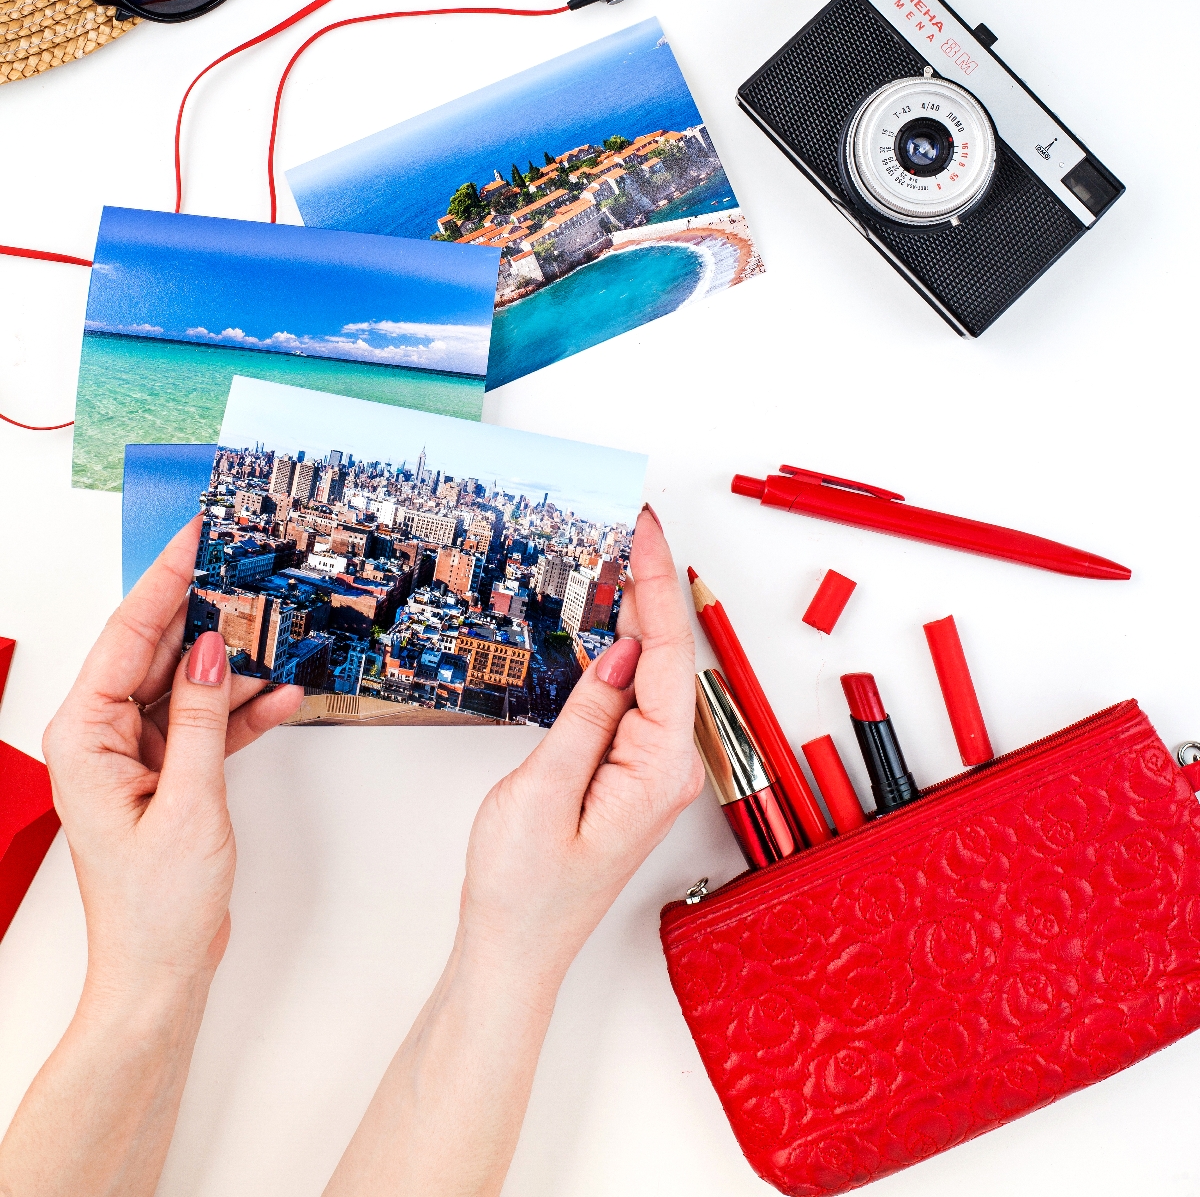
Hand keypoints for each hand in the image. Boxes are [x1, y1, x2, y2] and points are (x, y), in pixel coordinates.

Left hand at [42, 514, 301, 995]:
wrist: (162, 975)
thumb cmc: (154, 907)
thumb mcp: (187, 802)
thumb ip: (201, 717)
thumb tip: (210, 649)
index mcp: (84, 736)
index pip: (128, 635)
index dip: (165, 580)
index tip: (195, 537)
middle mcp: (103, 736)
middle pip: (159, 649)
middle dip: (207, 610)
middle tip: (250, 567)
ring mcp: (138, 753)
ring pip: (189, 681)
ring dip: (236, 662)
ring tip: (281, 626)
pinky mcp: (170, 772)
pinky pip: (208, 720)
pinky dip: (244, 708)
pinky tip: (284, 691)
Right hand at [321, 505, 703, 1196]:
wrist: (512, 954)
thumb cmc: (523, 889)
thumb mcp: (542, 790)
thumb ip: (587, 714)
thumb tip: (618, 648)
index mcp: (659, 767)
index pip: (664, 652)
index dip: (655, 582)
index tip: (645, 529)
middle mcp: (668, 766)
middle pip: (668, 653)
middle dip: (654, 583)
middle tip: (634, 522)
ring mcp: (651, 770)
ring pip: (654, 671)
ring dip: (640, 612)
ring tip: (624, 552)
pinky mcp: (629, 773)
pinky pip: (635, 696)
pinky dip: (625, 650)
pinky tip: (612, 621)